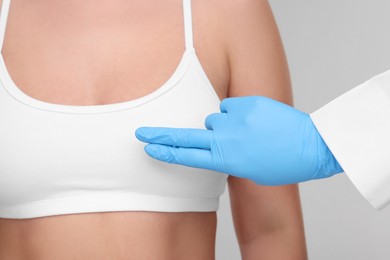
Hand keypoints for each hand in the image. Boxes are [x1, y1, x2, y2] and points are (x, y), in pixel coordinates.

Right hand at [135, 96, 342, 184]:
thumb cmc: (281, 164)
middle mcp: (227, 140)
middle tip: (142, 132)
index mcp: (227, 161)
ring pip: (214, 118)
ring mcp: (236, 120)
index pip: (187, 156)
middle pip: (186, 135)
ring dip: (223, 124)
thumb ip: (226, 155)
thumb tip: (213, 136)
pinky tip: (254, 119)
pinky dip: (237, 112)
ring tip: (246, 130)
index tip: (149, 148)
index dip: (166, 152)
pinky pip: (231, 106)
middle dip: (162, 135)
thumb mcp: (249, 169)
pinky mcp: (246, 103)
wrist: (310, 145)